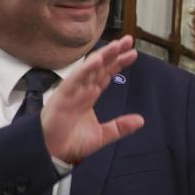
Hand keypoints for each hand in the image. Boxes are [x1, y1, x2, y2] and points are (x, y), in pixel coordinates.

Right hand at [41, 35, 143, 162]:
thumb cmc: (71, 142)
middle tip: (129, 40)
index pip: (107, 74)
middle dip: (114, 53)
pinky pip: (75, 79)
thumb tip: (141, 120)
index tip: (133, 53)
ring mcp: (72, 91)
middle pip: (100, 67)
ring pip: (89, 69)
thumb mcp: (102, 135)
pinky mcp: (63, 96)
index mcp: (90, 95)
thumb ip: (120, 127)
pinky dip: (85, 69)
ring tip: (117, 45)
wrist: (52, 153)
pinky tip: (96, 60)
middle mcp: (82, 89)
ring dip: (103, 56)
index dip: (119, 63)